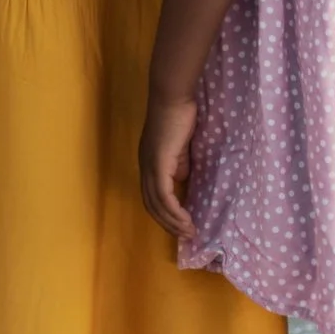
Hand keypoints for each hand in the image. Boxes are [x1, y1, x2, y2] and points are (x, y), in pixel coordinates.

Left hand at [138, 92, 199, 241]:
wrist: (173, 97)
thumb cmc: (179, 116)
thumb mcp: (181, 147)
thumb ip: (180, 164)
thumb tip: (182, 180)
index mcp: (148, 163)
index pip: (151, 197)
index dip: (165, 214)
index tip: (182, 225)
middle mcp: (144, 168)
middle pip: (151, 206)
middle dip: (169, 224)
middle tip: (187, 236)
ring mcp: (149, 167)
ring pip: (156, 205)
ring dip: (173, 222)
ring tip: (190, 232)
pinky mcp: (157, 166)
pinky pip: (164, 197)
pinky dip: (175, 212)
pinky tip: (186, 219)